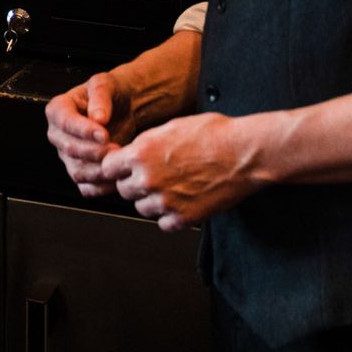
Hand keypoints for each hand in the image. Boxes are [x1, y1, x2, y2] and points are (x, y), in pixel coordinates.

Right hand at [45, 71, 140, 197]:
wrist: (124, 108)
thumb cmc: (112, 92)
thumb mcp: (106, 83)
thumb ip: (100, 96)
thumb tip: (98, 118)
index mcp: (58, 109)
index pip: (64, 122)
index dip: (83, 131)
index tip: (104, 134)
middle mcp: (58, 134)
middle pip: (69, 149)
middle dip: (94, 152)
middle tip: (115, 149)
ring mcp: (67, 156)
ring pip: (77, 171)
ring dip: (99, 171)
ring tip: (119, 162)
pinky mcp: (80, 171)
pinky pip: (86, 186)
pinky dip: (102, 186)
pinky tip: (117, 176)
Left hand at [99, 113, 264, 231]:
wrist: (244, 153)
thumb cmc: (214, 134)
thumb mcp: (170, 127)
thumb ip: (146, 144)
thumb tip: (133, 155)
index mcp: (140, 153)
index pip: (108, 168)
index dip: (117, 167)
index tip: (125, 168)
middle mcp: (147, 179)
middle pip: (124, 190)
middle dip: (135, 183)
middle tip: (154, 176)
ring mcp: (164, 201)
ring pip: (142, 208)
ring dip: (152, 200)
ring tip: (173, 186)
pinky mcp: (183, 218)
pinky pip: (163, 223)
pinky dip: (171, 216)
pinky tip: (183, 201)